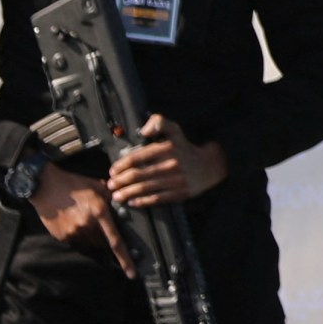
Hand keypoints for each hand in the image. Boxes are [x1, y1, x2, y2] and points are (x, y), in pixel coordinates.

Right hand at [28, 165, 136, 278]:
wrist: (45, 185)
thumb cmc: (73, 184)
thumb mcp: (97, 187)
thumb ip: (112, 199)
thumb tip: (123, 208)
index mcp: (100, 213)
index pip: (116, 242)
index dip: (125, 260)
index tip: (132, 274)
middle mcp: (87, 225)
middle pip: (102, 244)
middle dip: (104, 238)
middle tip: (97, 224)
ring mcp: (73, 232)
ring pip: (89, 244)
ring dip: (90, 237)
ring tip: (82, 220)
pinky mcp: (61, 235)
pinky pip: (75, 242)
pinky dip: (78, 235)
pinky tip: (72, 221)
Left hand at [106, 114, 227, 206]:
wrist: (211, 165)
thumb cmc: (186, 148)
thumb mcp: (175, 129)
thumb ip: (158, 122)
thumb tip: (143, 131)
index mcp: (167, 148)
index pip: (137, 157)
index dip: (121, 165)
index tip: (113, 171)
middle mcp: (172, 164)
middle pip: (139, 175)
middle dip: (121, 181)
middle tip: (111, 185)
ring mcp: (177, 179)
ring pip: (146, 188)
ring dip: (128, 193)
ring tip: (117, 196)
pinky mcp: (182, 192)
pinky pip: (158, 198)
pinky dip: (143, 201)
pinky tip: (133, 202)